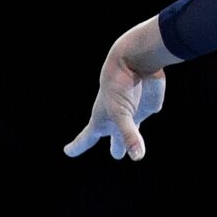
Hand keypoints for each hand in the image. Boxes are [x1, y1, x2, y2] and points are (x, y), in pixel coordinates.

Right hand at [64, 42, 166, 161]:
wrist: (135, 60)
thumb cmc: (120, 87)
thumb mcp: (122, 115)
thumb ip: (129, 136)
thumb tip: (137, 157)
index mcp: (102, 119)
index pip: (86, 138)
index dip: (77, 146)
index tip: (68, 151)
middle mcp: (116, 117)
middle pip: (114, 136)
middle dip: (115, 146)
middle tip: (117, 154)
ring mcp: (133, 111)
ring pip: (131, 129)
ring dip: (128, 138)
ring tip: (125, 148)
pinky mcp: (148, 105)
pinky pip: (146, 113)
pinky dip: (145, 116)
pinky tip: (147, 112)